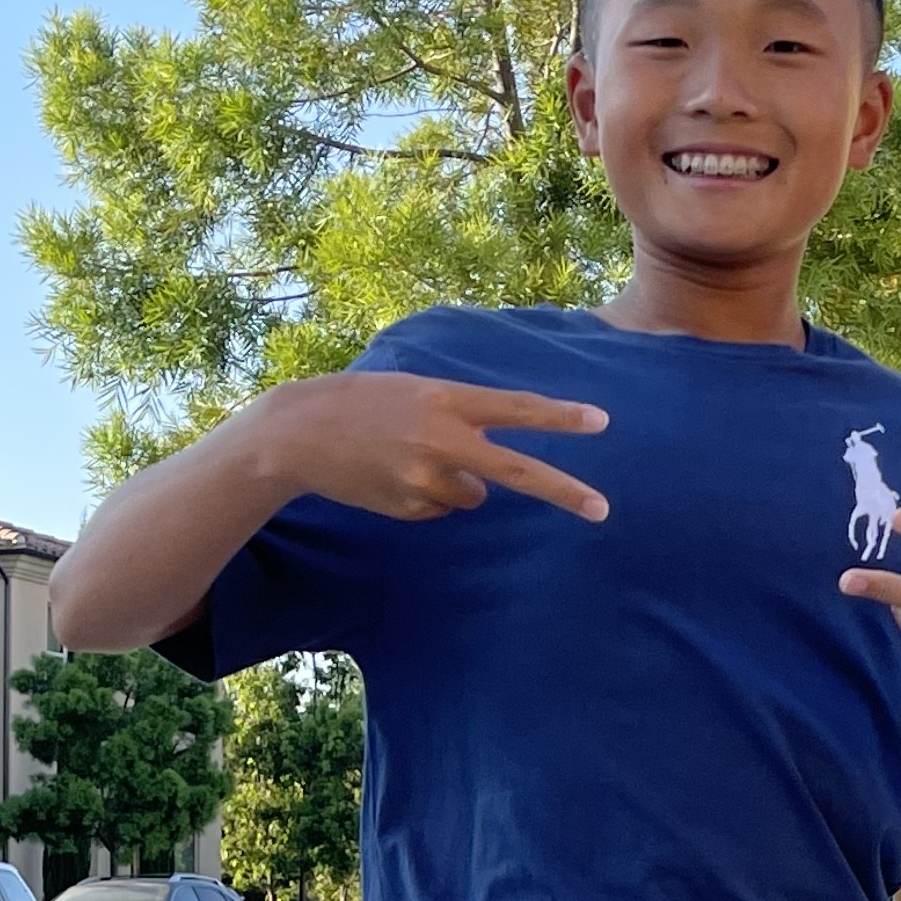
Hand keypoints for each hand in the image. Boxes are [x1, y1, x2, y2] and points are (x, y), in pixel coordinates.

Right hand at [259, 370, 609, 524]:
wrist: (297, 434)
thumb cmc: (359, 403)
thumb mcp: (413, 391)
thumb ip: (458, 420)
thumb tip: (487, 483)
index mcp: (445, 399)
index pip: (515, 409)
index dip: (560, 417)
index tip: (601, 422)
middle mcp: (441, 440)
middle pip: (516, 471)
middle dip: (563, 491)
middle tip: (602, 510)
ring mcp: (425, 479)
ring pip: (471, 494)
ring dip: (455, 483)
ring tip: (406, 458)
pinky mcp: (409, 507)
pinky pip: (439, 509)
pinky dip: (425, 497)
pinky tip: (390, 477)